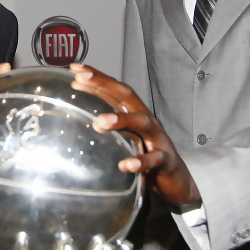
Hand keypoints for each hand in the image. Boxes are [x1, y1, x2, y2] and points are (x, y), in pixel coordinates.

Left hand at [69, 63, 200, 207]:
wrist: (176, 181)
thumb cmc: (145, 156)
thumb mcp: (125, 139)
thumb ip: (106, 128)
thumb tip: (73, 120)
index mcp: (135, 113)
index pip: (115, 90)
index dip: (96, 77)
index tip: (75, 68)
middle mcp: (147, 120)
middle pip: (126, 96)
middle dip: (103, 84)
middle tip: (81, 77)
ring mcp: (158, 139)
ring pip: (142, 123)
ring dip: (121, 120)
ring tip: (100, 121)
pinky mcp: (167, 161)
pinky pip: (155, 159)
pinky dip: (141, 161)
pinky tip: (127, 165)